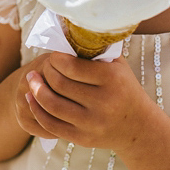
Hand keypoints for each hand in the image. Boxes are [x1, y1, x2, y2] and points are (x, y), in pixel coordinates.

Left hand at [22, 52, 148, 150]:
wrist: (139, 127)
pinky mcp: (82, 138)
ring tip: (31, 80)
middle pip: (59, 84)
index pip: (71, 66)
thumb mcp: (117, 65)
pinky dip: (37, 110)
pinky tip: (31, 98)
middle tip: (40, 67)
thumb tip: (66, 31)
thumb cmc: (124, 88)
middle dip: (44, 72)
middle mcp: (103, 102)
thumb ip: (96, 49)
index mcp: (111, 78)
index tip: (53, 56)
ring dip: (35, 90)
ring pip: (51, 105)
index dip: (55, 59)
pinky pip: (51, 125)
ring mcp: (92, 123)